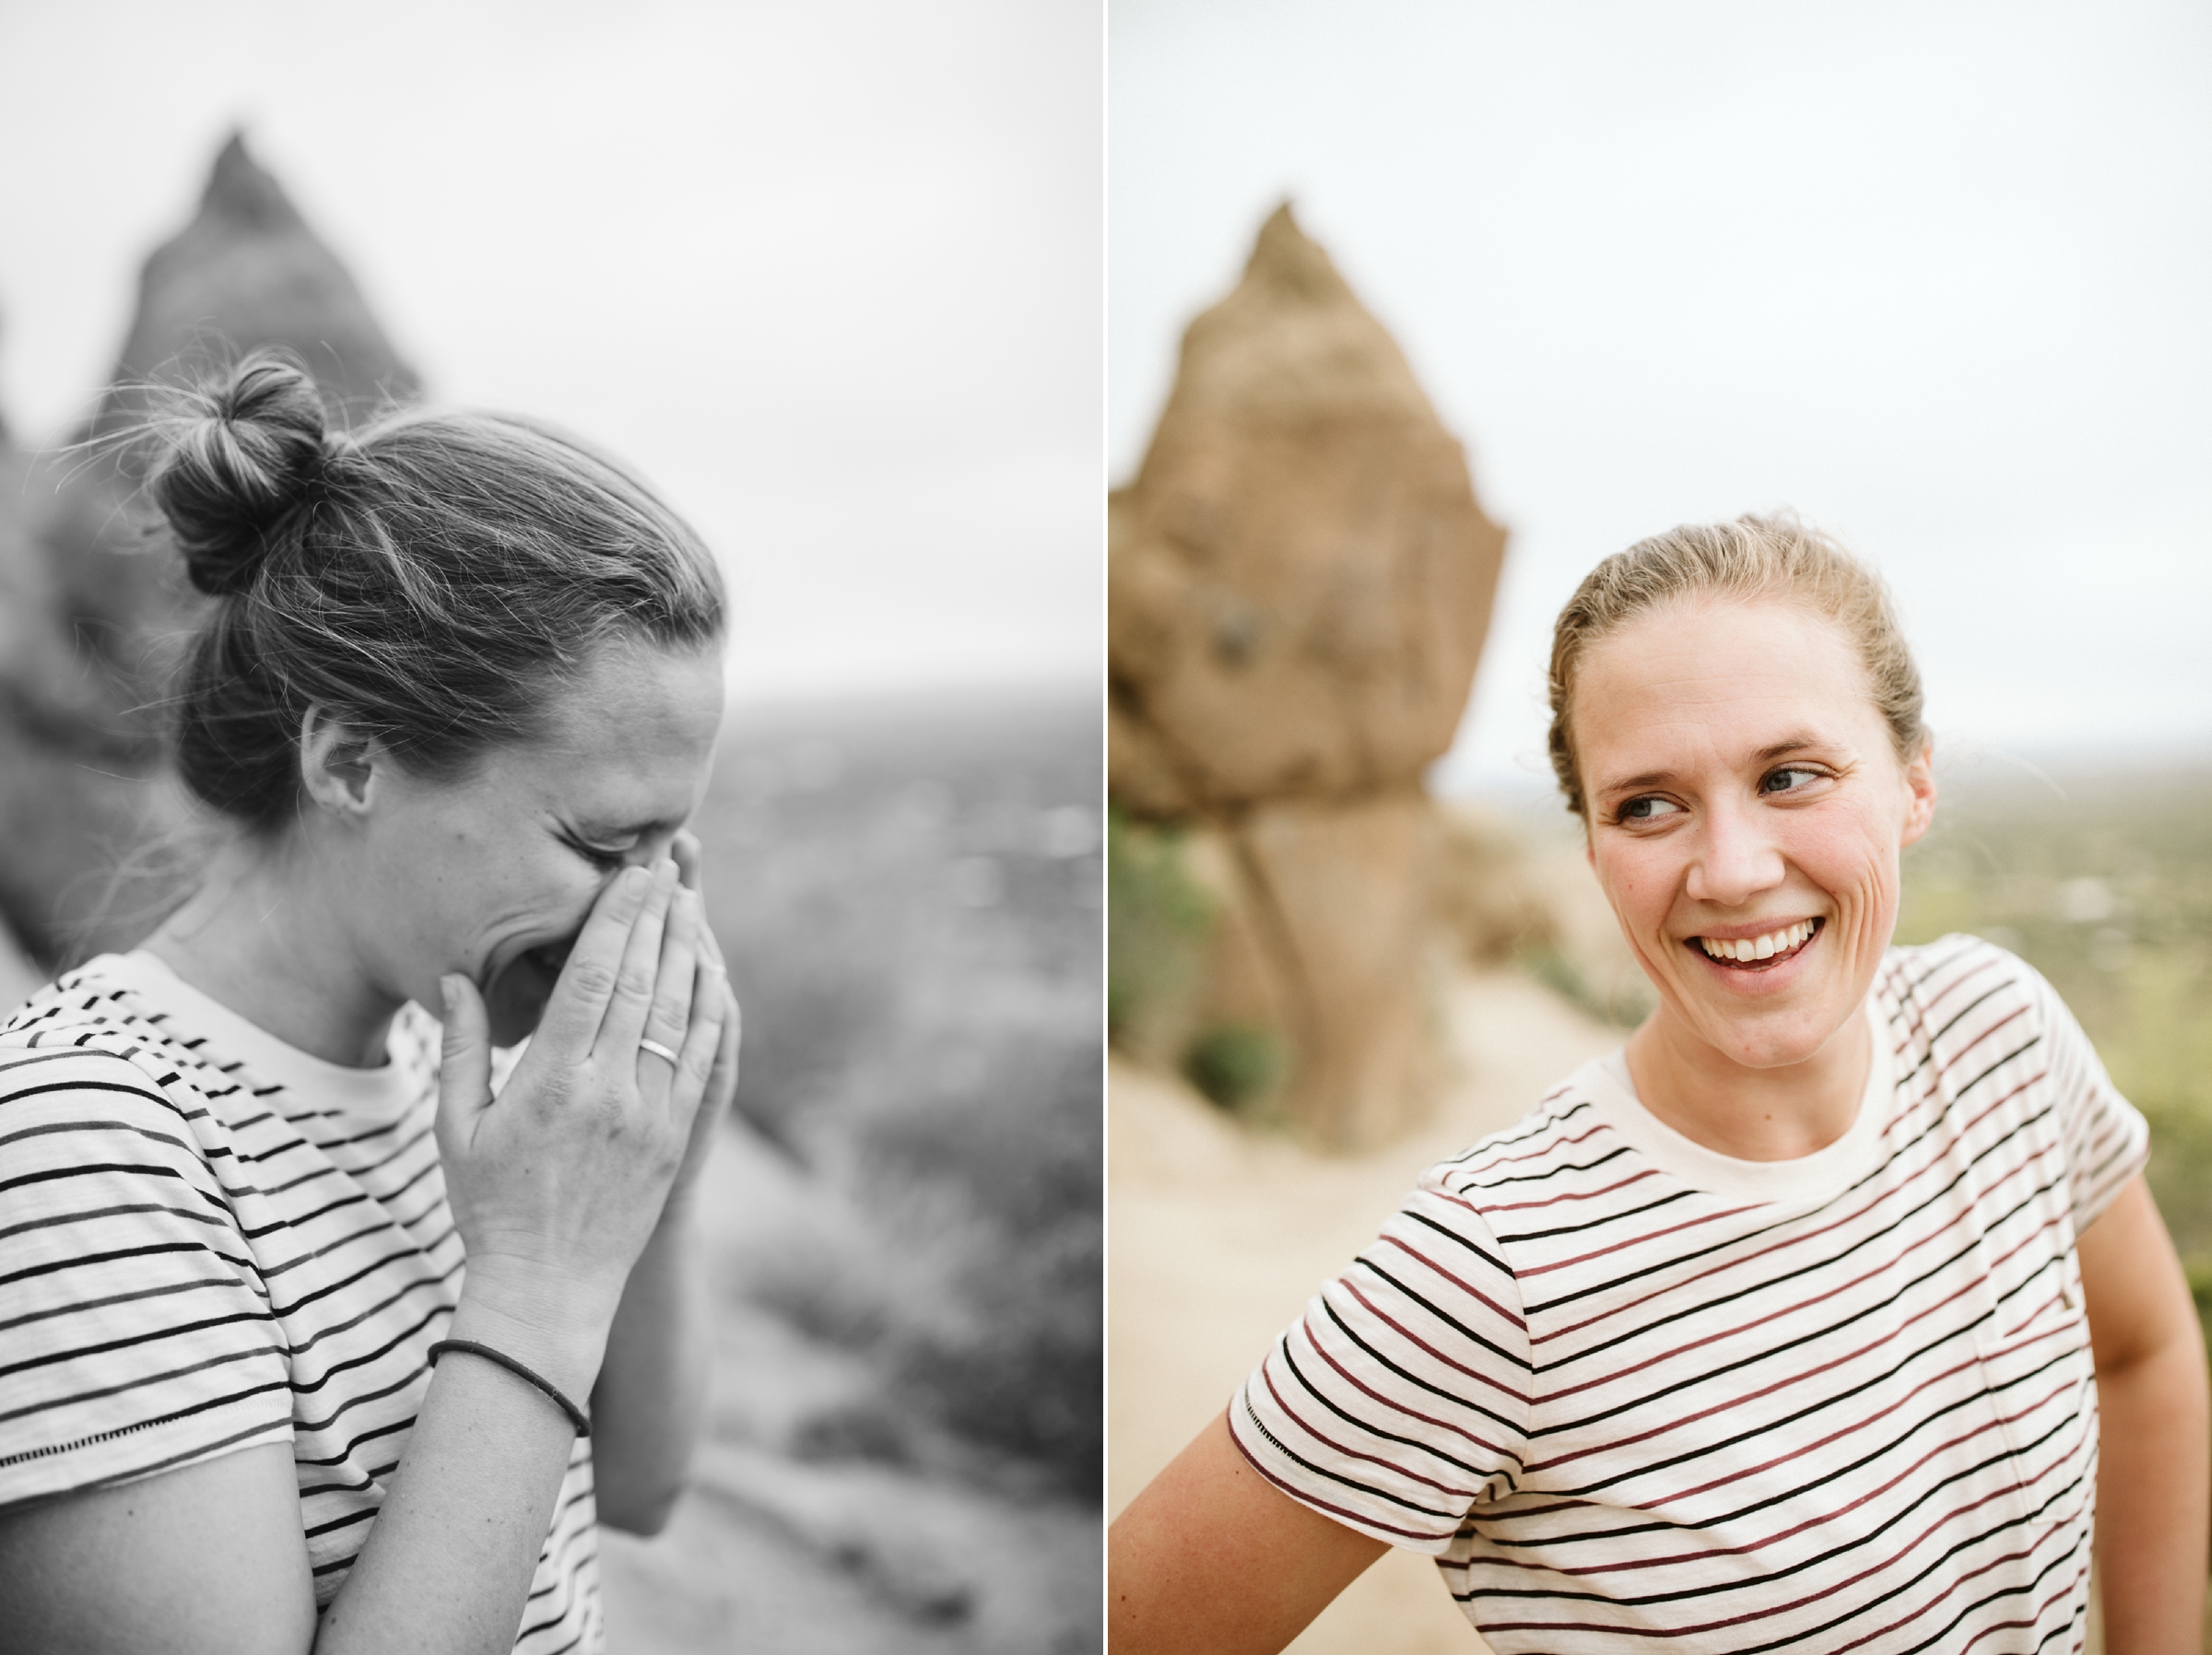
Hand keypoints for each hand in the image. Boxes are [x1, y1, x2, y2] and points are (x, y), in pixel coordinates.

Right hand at [434, 857, 731, 1386]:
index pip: (592, 978)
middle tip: (668, 863)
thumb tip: (455, 973)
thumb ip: (461, 1046)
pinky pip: (698, 1056)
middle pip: (642, 982)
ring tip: (691, 899)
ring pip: (677, 1012)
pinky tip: (709, 970)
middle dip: (656, 916)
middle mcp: (607, 1092)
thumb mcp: (456, 1127)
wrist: (550, 1290)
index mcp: (549, 1082)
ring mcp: (649, 1114)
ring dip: (687, 950)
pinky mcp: (676, 1135)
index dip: (615, 918)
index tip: (629, 874)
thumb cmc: (490, 1206)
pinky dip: (706, 1008)